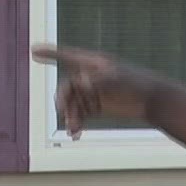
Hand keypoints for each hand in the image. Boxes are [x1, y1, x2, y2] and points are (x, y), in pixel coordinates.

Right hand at [31, 44, 165, 137]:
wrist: (152, 100)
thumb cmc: (137, 83)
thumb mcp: (117, 79)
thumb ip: (98, 79)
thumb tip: (81, 82)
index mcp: (92, 64)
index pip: (67, 56)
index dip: (49, 53)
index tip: (33, 50)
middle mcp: (87, 77)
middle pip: (66, 88)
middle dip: (64, 101)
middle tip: (65, 114)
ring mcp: (90, 93)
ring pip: (71, 105)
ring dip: (70, 117)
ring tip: (74, 129)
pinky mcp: (95, 108)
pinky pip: (78, 116)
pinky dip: (75, 124)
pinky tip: (75, 134)